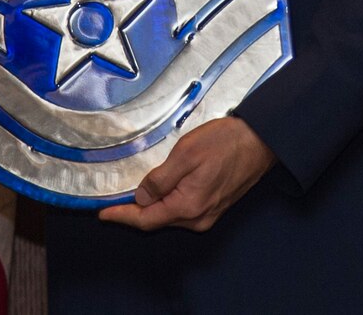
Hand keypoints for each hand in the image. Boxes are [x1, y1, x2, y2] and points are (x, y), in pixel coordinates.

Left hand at [98, 117, 274, 232]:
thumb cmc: (225, 143)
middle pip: (157, 220)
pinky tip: (161, 190)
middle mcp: (198, 218)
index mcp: (188, 206)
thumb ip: (160, 179)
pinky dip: (167, 202)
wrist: (259, 141)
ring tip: (134, 192)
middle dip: (135, 211)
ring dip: (151, 206)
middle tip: (113, 200)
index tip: (103, 214)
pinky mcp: (214, 207)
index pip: (146, 219)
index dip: (122, 216)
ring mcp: (207, 215)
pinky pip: (182, 210)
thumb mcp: (186, 154)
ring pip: (170, 215)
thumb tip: (141, 197)